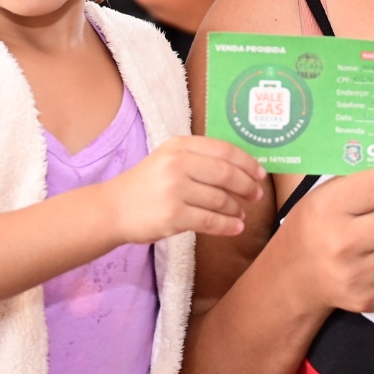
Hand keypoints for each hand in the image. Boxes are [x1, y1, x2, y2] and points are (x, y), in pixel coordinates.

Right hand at [109, 135, 265, 241]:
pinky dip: (227, 225)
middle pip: (226, 174)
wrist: (113, 209)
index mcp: (179, 145)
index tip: (260, 174)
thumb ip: (199, 158)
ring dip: (236, 209)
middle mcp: (177, 164)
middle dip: (247, 186)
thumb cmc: (146, 184)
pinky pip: (210, 221)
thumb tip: (242, 168)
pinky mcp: (172, 216)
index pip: (224, 150)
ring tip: (241, 214)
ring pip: (220, 199)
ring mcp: (174, 190)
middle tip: (257, 195)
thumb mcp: (168, 159)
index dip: (247, 163)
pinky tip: (235, 227)